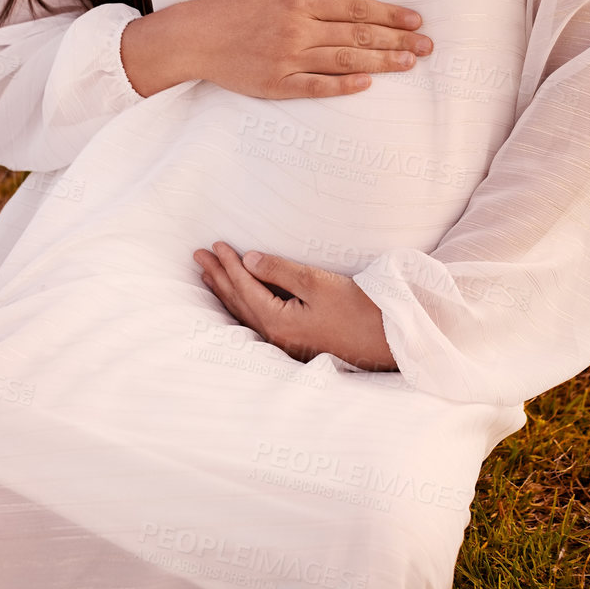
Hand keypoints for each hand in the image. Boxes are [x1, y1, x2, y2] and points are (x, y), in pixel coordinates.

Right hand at [185, 0, 430, 99]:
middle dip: (397, 40)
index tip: (415, 20)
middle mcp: (298, 30)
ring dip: (380, 63)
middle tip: (428, 46)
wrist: (193, 38)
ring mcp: (288, 59)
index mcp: (298, 0)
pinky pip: (316, 87)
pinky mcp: (277, 85)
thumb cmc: (229, 2)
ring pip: (344, 61)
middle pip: (357, 36)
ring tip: (409, 63)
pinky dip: (342, 86)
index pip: (355, 8)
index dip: (388, 15)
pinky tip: (366, 84)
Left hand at [193, 241, 398, 371]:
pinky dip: (244, 305)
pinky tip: (240, 300)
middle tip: (198, 257)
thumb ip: (280, 271)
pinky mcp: (298, 343)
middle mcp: (277, 336)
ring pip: (246, 313)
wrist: (390, 339)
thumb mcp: (317, 283)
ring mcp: (287, 343)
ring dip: (227, 292)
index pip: (245, 287)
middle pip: (238, 302)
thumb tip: (248, 260)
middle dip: (218, 277)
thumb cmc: (359, 308)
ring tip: (210, 275)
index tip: (214, 245)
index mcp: (278, 322)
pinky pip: (259, 321)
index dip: (228, 264)